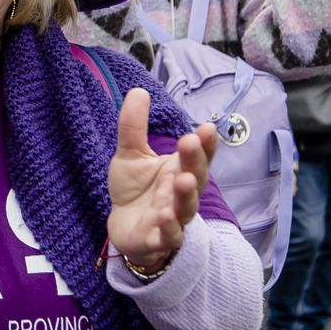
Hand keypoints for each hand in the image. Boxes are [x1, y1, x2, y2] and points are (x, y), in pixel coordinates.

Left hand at [107, 89, 215, 272]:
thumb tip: (138, 90)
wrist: (123, 227)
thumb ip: (134, 126)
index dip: (205, 144)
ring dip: (186, 195)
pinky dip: (169, 228)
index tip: (206, 127)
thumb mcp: (130, 154)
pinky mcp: (159, 239)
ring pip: (186, 208)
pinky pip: (169, 235)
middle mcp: (181, 194)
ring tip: (182, 180)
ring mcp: (173, 217)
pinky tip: (164, 216)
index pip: (198, 156)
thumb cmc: (134, 189)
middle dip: (195, 161)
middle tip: (189, 142)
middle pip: (196, 178)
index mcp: (179, 170)